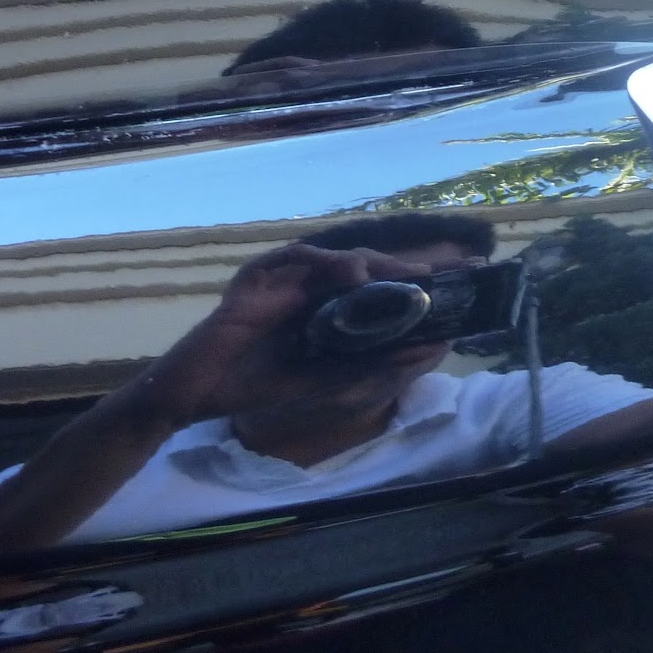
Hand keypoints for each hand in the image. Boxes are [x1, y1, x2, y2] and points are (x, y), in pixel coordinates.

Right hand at [112, 243, 435, 429]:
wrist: (195, 395)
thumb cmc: (253, 384)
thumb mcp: (322, 380)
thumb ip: (368, 366)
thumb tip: (424, 350)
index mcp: (323, 308)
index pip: (375, 288)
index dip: (413, 281)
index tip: (457, 283)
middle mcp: (307, 287)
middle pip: (364, 267)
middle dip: (406, 266)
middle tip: (447, 270)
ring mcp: (283, 278)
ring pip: (337, 257)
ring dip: (375, 263)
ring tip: (408, 275)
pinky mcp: (257, 276)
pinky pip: (297, 258)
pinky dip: (327, 263)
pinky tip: (354, 276)